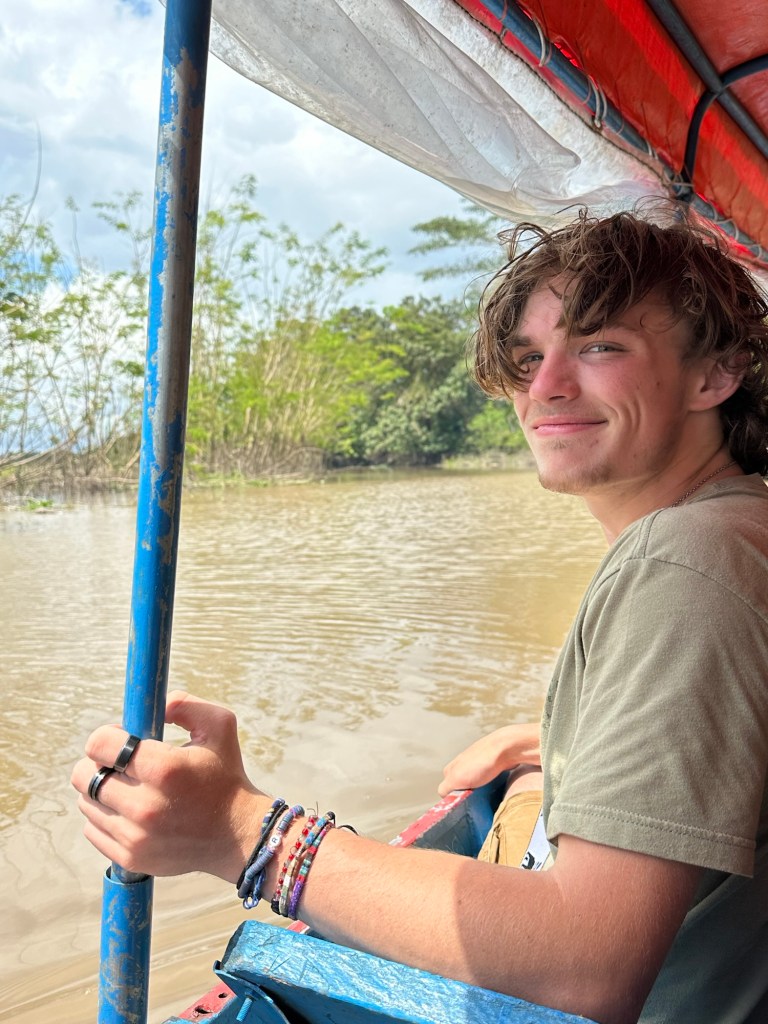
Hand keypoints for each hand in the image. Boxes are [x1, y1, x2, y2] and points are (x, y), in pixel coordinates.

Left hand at [71, 690, 264, 881]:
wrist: (239, 834)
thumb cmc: (226, 775)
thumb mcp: (219, 725)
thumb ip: (184, 704)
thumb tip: (153, 706)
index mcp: (164, 768)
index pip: (99, 744)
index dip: (106, 735)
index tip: (123, 738)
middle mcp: (145, 806)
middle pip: (83, 776)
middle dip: (98, 762)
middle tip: (121, 763)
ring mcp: (135, 837)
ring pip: (86, 803)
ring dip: (102, 790)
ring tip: (130, 788)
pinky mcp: (131, 858)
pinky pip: (92, 830)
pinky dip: (105, 817)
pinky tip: (130, 811)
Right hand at [438, 722, 540, 795]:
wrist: (507, 749)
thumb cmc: (482, 763)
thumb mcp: (456, 778)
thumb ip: (446, 788)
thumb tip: (446, 797)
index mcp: (452, 767)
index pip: (446, 789)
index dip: (454, 797)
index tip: (463, 801)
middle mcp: (463, 765)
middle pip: (461, 787)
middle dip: (467, 794)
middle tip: (476, 799)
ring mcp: (478, 765)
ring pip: (475, 785)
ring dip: (480, 791)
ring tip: (488, 793)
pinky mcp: (492, 767)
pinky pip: (488, 782)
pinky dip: (491, 786)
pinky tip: (496, 788)